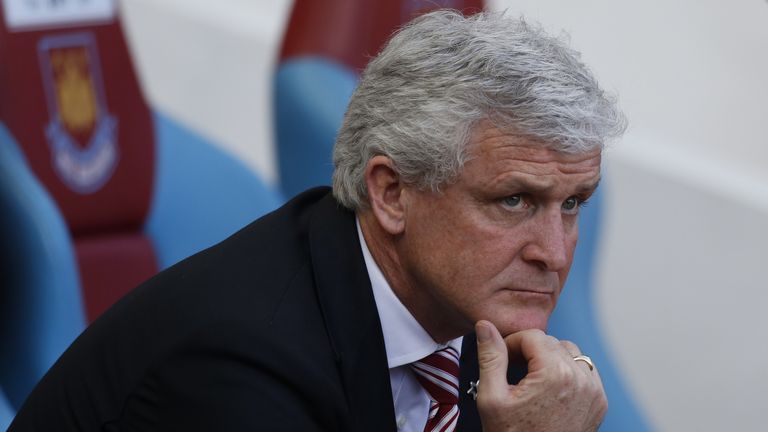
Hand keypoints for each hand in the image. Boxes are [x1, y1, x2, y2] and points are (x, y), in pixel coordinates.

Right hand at [474, 320, 606, 431]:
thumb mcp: (492, 397)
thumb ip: (490, 356)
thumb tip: (485, 326)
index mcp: (554, 373)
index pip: (532, 335)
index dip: (512, 342)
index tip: (502, 357)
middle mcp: (580, 379)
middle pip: (552, 342)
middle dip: (530, 351)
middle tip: (512, 369)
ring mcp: (593, 392)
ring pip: (571, 353)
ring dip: (551, 358)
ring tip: (531, 379)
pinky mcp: (599, 403)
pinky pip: (585, 371)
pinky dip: (568, 372)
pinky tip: (550, 388)